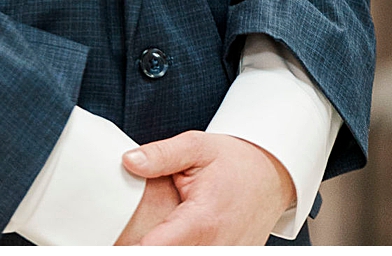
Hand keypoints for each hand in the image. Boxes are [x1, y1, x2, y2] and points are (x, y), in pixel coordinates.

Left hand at [121, 132, 294, 245]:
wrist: (273, 173)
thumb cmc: (236, 161)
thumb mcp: (199, 146)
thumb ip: (162, 155)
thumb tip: (129, 161)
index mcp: (203, 219)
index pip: (155, 249)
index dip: (132, 249)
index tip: (117, 244)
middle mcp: (217, 245)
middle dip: (148, 247)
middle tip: (141, 233)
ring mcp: (228, 255)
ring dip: (173, 247)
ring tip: (166, 231)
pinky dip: (190, 248)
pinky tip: (185, 237)